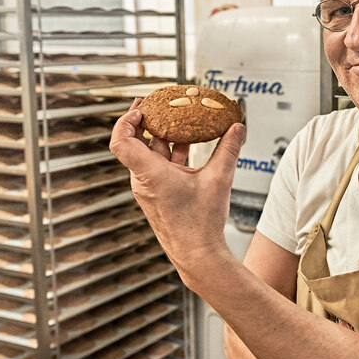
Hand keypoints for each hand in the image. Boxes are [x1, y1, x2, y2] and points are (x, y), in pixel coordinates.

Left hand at [109, 99, 246, 284]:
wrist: (198, 254)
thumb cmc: (201, 224)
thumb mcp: (220, 179)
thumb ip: (229, 149)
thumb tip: (237, 127)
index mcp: (150, 174)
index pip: (121, 141)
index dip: (126, 119)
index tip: (141, 107)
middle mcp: (143, 181)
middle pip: (136, 142)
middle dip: (149, 121)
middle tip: (160, 104)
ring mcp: (149, 188)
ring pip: (150, 154)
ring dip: (164, 137)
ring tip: (180, 120)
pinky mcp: (158, 195)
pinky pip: (159, 166)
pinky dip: (171, 153)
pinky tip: (190, 146)